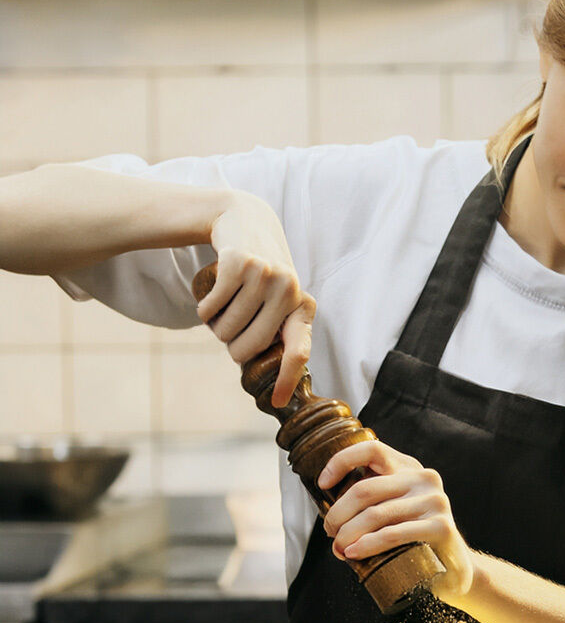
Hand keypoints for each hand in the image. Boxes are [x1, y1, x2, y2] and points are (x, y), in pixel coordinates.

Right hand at [197, 190, 315, 407]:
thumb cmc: (262, 274)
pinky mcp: (239, 262)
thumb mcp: (280, 298)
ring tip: (223, 310)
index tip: (276, 403)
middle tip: (230, 335)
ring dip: (216, 327)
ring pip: (227, 329)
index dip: (286, 380)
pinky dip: (203, 310)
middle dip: (233, 349)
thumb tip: (273, 381)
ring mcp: (265, 275)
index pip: (298, 352)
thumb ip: (279, 330)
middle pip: (251, 348)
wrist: (245, 220)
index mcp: (304, 307)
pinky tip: (209, 300)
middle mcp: (290, 291)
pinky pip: (210, 308)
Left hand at [318, 439, 473, 596]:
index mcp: (409, 468)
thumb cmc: (413, 540)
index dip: (342, 462)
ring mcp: (435, 501)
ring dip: (348, 534)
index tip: (323, 483)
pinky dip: (367, 545)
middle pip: (365, 489)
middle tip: (330, 534)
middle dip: (338, 514)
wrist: (454, 569)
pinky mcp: (441, 526)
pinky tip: (354, 553)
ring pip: (375, 514)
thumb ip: (370, 502)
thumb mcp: (392, 511)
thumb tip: (327, 510)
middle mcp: (424, 479)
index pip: (371, 450)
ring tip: (339, 549)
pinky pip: (392, 534)